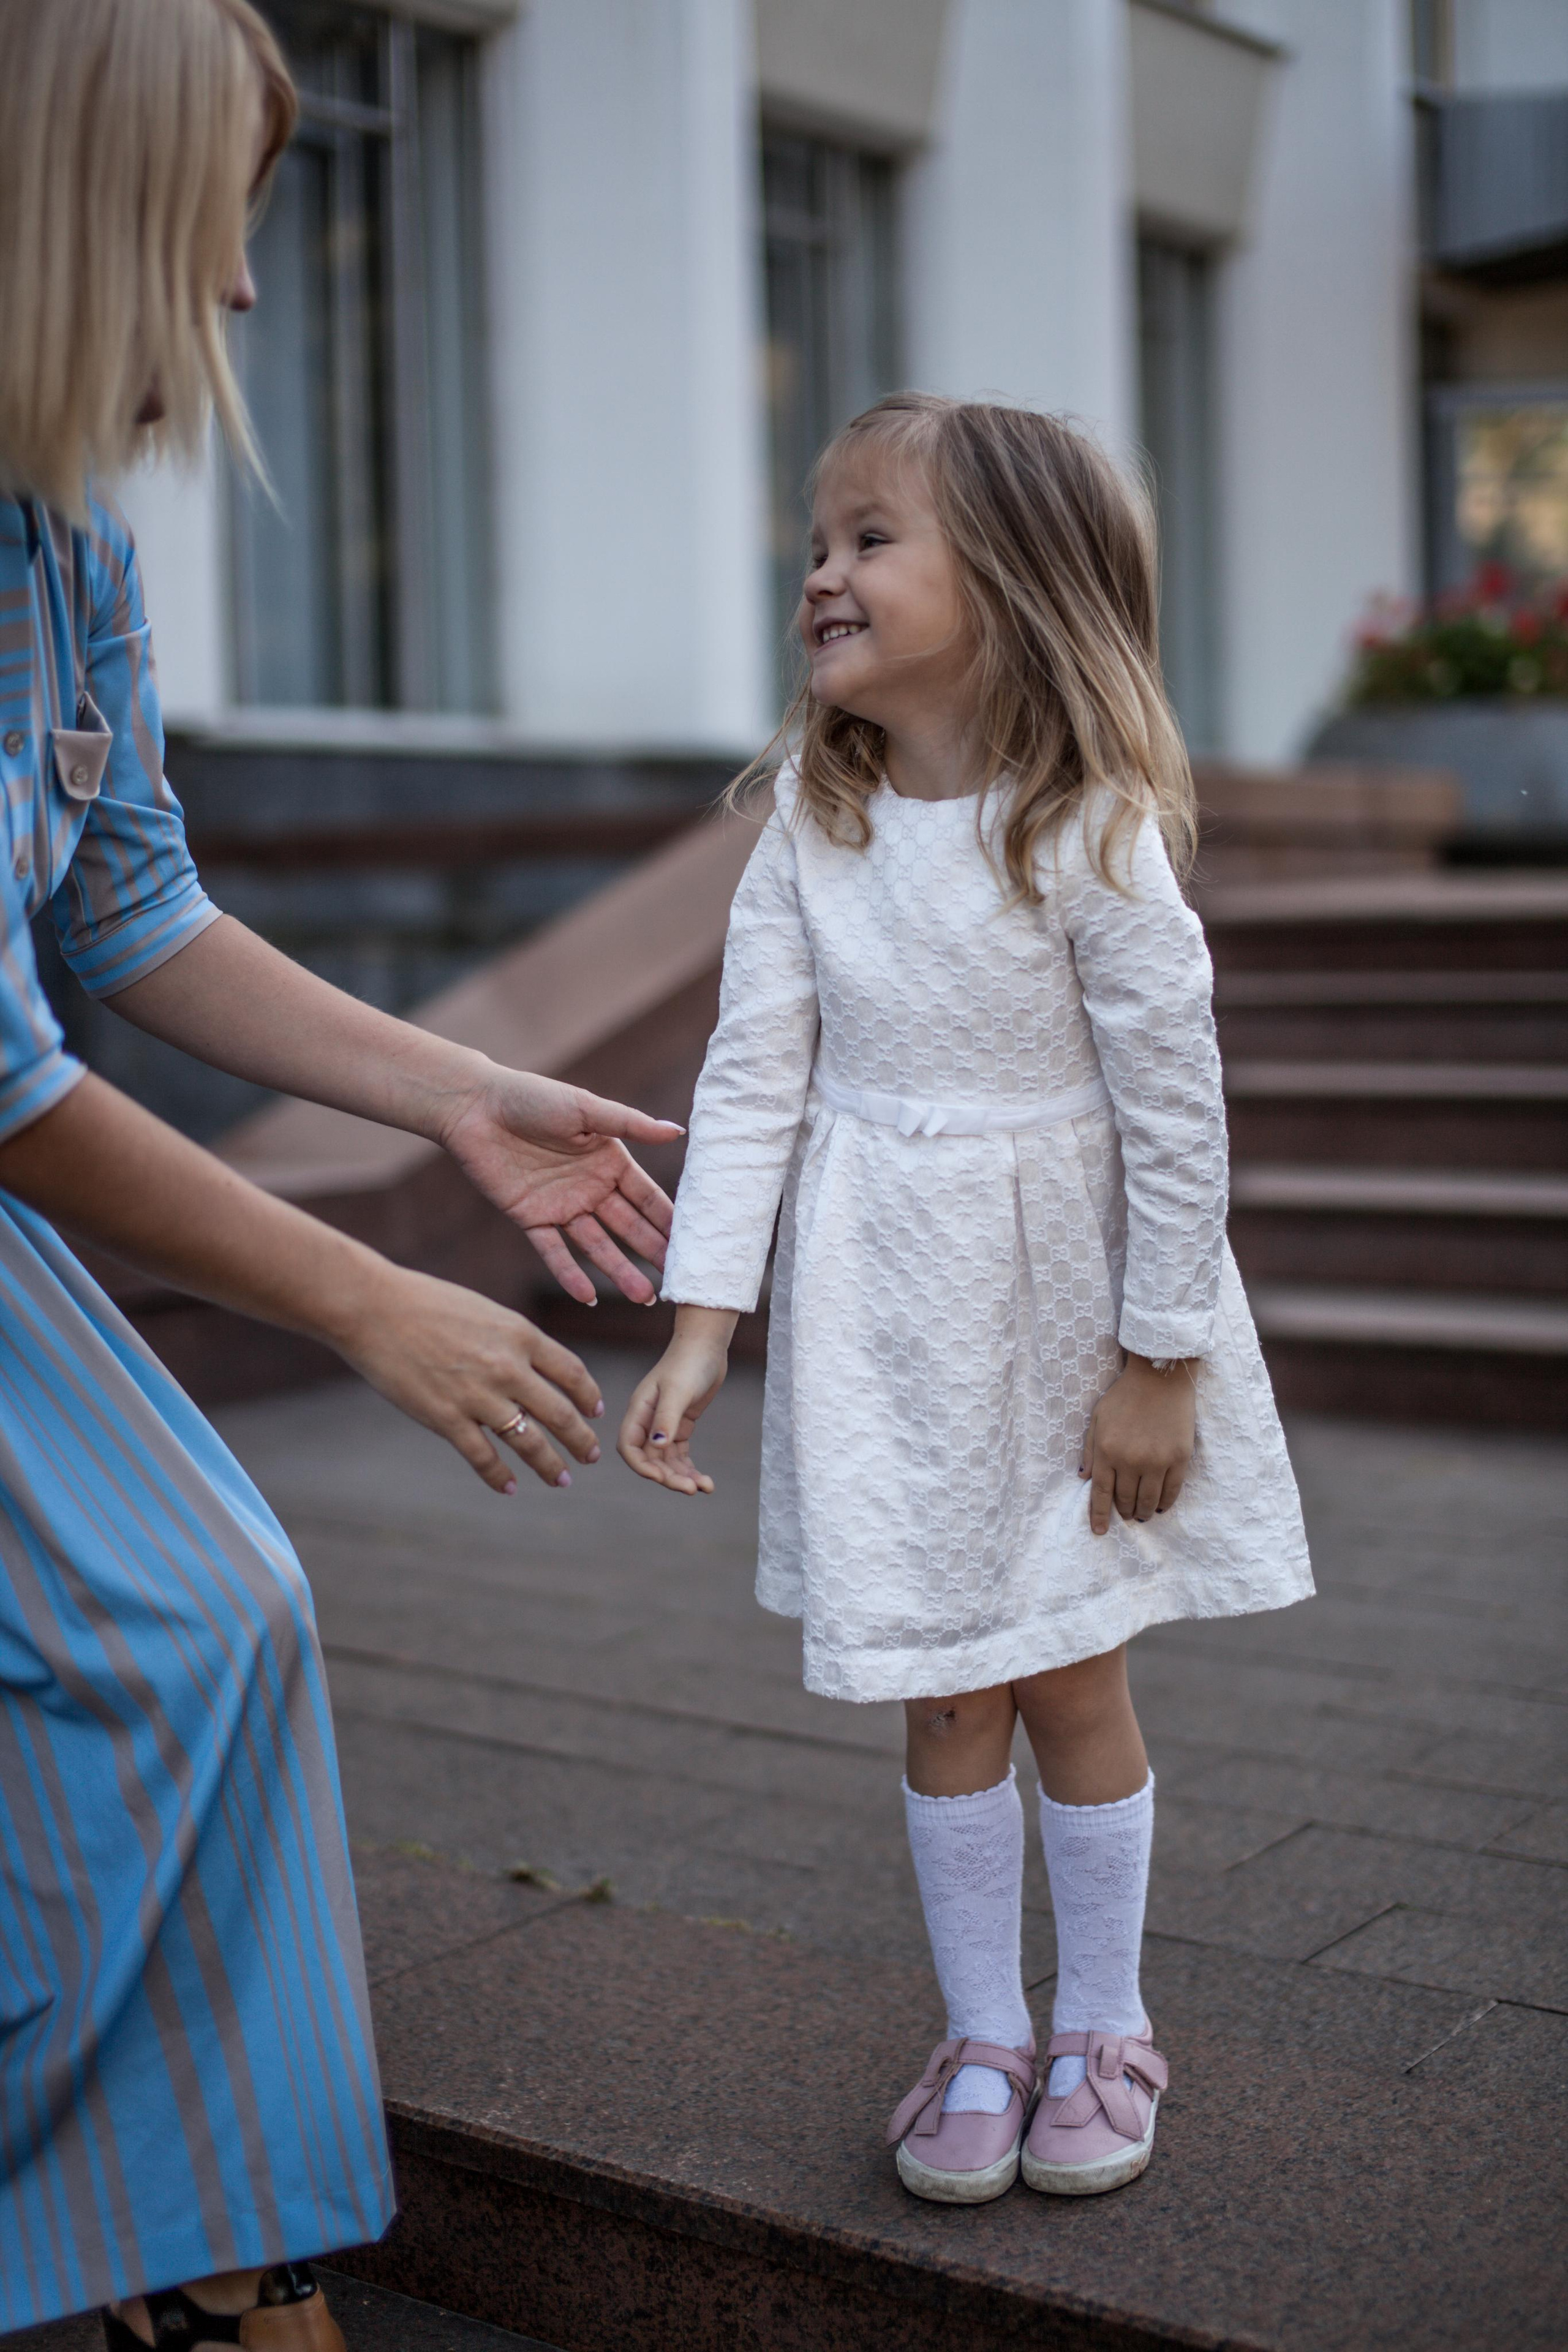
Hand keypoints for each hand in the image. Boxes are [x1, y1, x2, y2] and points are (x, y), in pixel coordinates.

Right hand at [333, 1259, 606, 1491]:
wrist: (373, 1307)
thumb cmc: (425, 1303)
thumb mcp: (484, 1311)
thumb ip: (511, 1341)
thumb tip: (531, 1368)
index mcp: (520, 1334)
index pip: (571, 1372)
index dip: (588, 1395)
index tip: (595, 1411)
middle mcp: (507, 1367)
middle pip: (560, 1413)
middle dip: (580, 1439)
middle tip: (591, 1455)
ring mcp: (478, 1396)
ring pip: (529, 1442)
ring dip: (550, 1465)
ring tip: (561, 1479)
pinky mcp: (446, 1418)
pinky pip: (483, 1457)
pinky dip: (500, 1477)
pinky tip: (510, 1487)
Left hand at [439, 1066, 683, 1306]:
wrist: (474, 1107)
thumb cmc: (532, 1097)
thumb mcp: (585, 1109)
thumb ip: (630, 1124)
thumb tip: (678, 1132)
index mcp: (609, 1161)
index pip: (647, 1197)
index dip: (669, 1220)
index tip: (696, 1245)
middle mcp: (590, 1188)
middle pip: (628, 1227)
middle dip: (653, 1252)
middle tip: (678, 1280)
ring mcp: (562, 1206)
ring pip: (597, 1245)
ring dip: (619, 1271)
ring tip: (644, 1297)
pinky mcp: (530, 1219)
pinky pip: (554, 1251)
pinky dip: (569, 1274)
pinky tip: (588, 1297)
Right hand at [617, 1307, 737, 1493]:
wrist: (707, 1345)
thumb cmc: (690, 1362)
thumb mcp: (679, 1390)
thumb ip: (667, 1418)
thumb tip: (657, 1446)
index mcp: (639, 1411)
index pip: (629, 1448)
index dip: (642, 1467)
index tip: (662, 1478)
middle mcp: (648, 1421)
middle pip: (650, 1459)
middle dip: (669, 1477)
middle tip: (691, 1489)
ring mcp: (663, 1424)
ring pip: (667, 1461)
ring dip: (683, 1477)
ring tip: (705, 1487)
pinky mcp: (680, 1426)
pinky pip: (680, 1455)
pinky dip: (690, 1469)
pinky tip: (706, 1482)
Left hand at [1080, 1355, 1196, 1535]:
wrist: (1160, 1376)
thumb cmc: (1125, 1395)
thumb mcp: (1098, 1418)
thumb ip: (1091, 1450)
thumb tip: (1084, 1478)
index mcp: (1107, 1450)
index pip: (1101, 1493)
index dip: (1099, 1516)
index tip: (1100, 1531)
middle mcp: (1131, 1460)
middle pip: (1125, 1500)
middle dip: (1123, 1512)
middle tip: (1125, 1515)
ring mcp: (1157, 1460)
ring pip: (1148, 1501)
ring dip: (1143, 1512)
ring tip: (1142, 1514)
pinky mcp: (1179, 1458)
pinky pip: (1172, 1491)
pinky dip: (1165, 1504)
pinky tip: (1160, 1507)